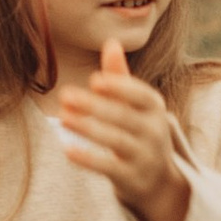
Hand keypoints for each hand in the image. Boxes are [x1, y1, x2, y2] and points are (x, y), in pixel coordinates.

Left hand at [58, 38, 189, 220]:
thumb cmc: (139, 130)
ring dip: (88, 129)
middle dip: (94, 106)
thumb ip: (120, 76)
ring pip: (116, 141)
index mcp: (154, 107)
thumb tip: (111, 42)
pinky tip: (68, 149)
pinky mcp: (132, 178)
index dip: (119, 87)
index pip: (140, 94)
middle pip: (123, 116)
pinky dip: (89, 159)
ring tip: (62, 118)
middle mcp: (154, 131)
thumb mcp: (134, 104)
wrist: (158, 178)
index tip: (94, 81)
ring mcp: (145, 156)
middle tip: (64, 95)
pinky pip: (109, 168)